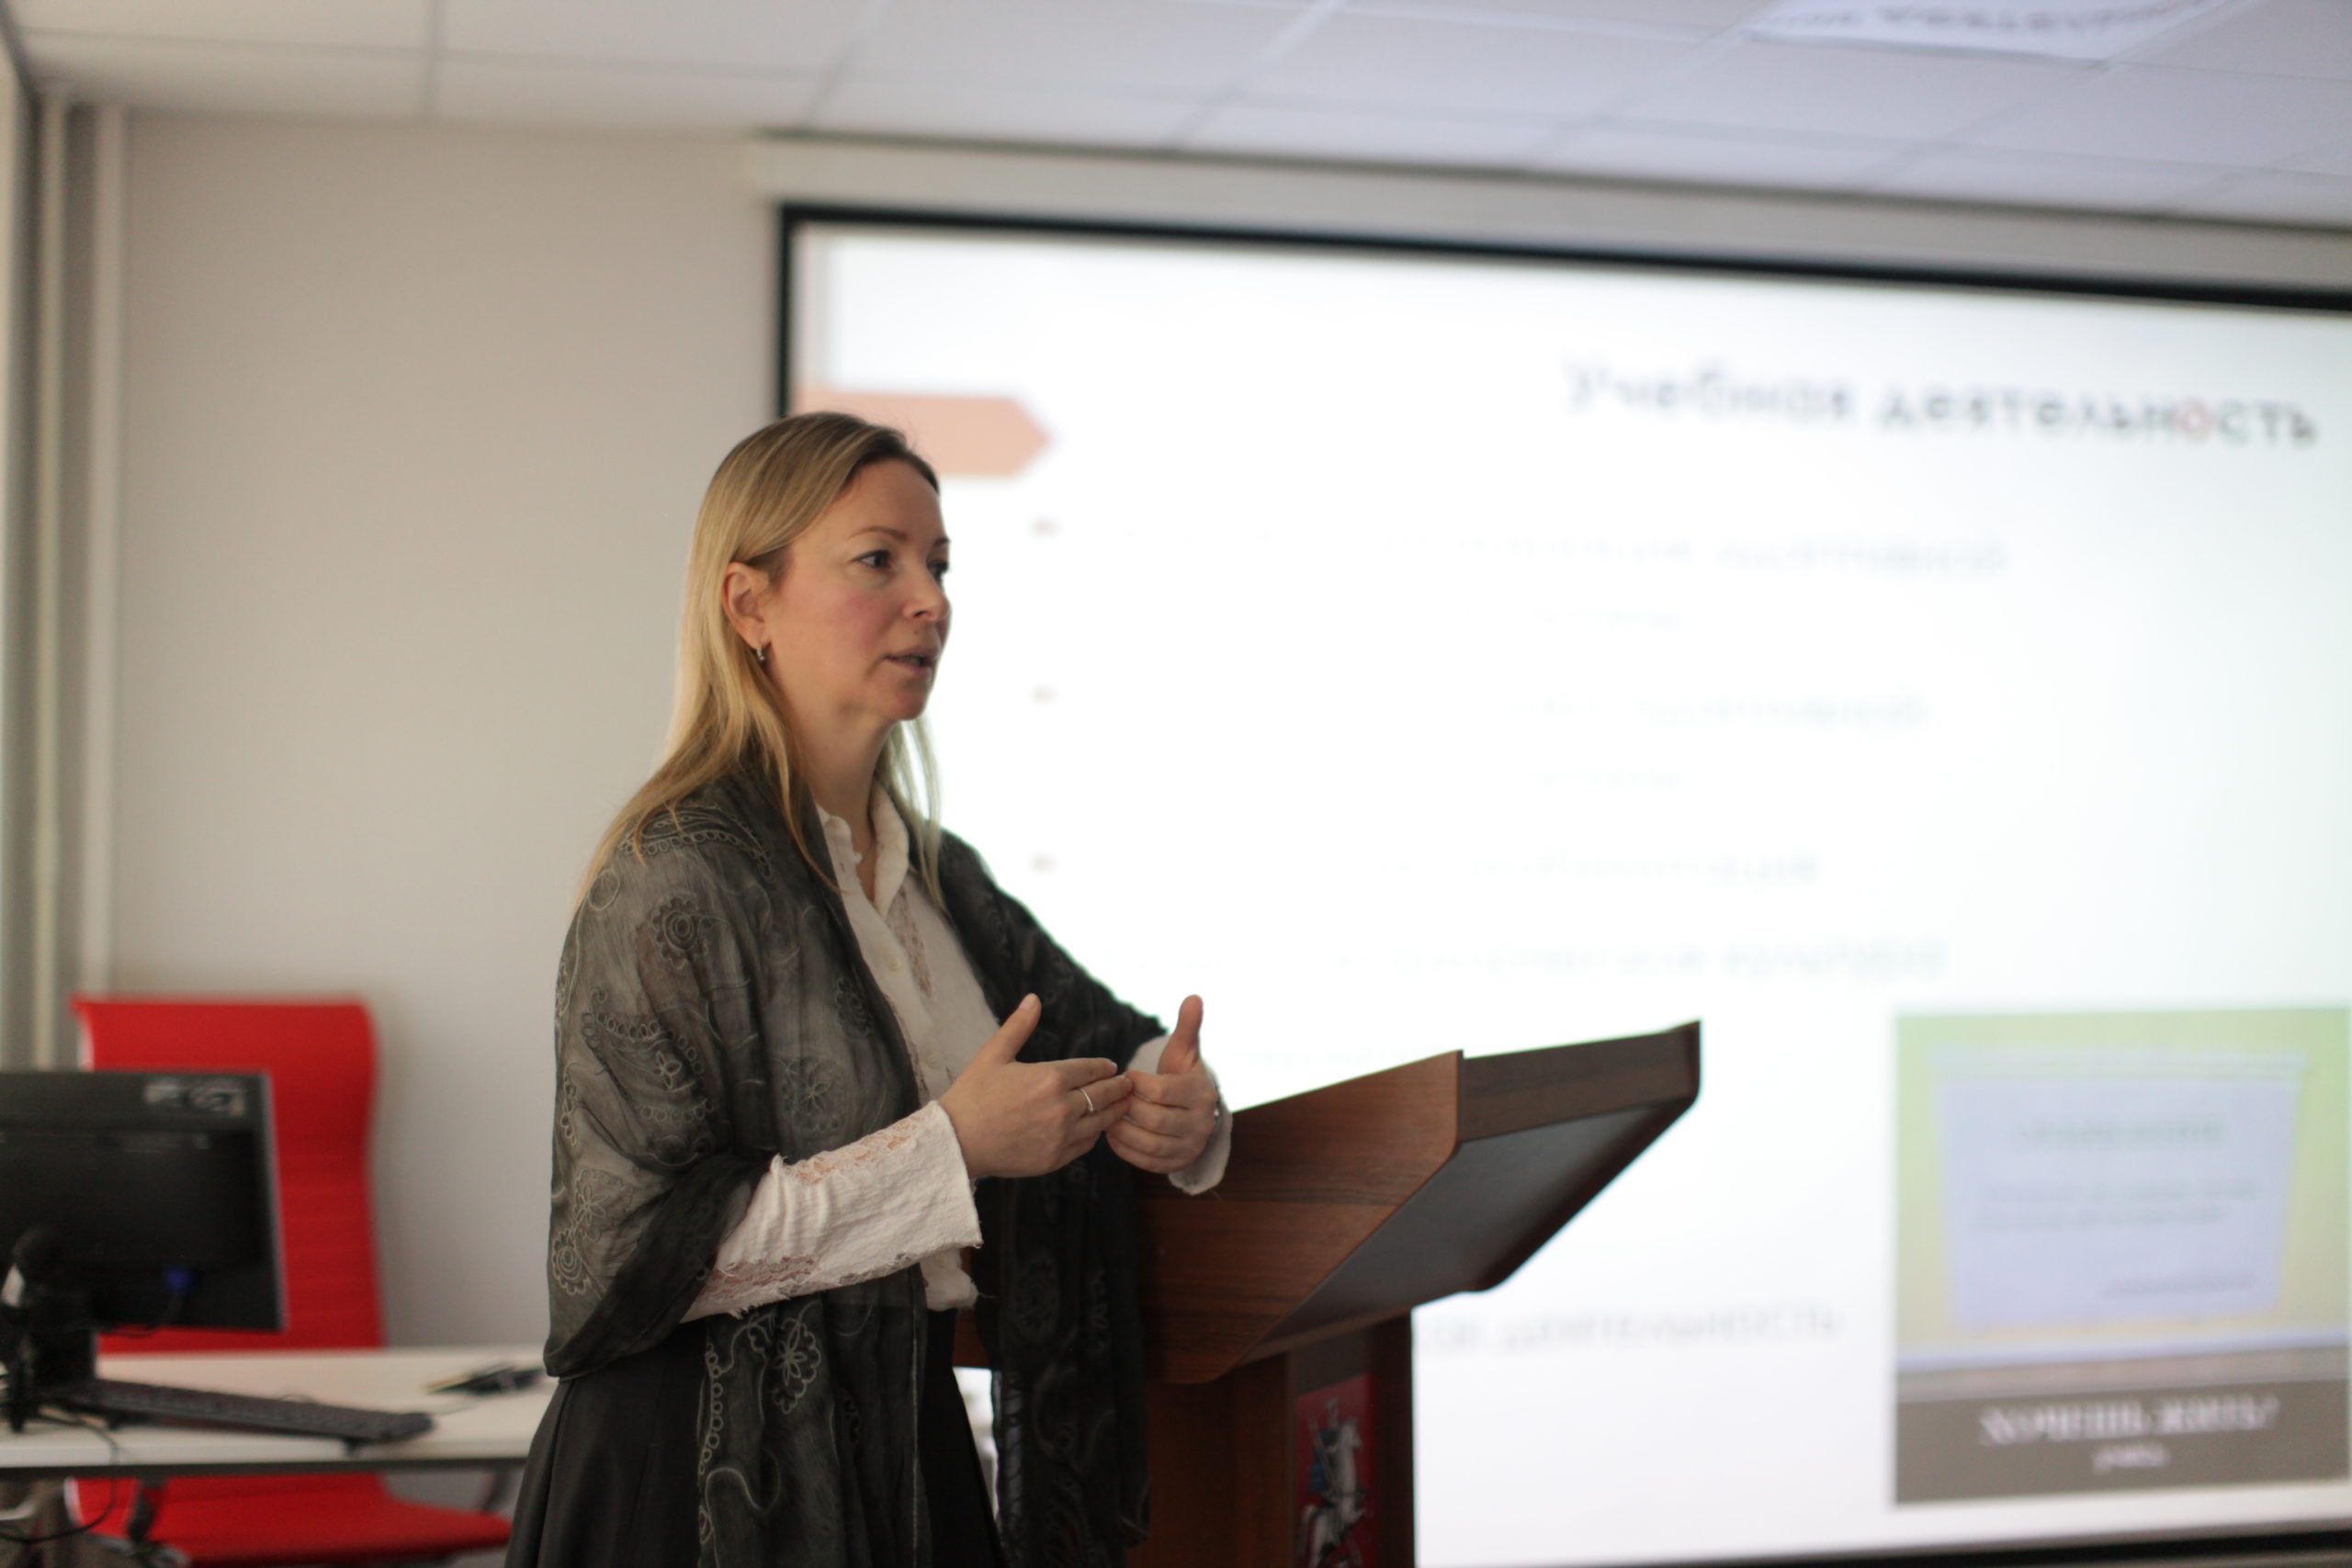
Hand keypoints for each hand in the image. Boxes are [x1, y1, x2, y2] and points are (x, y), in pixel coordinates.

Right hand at [938, 995, 1134, 1178]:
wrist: (955, 1142)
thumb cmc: (972, 1095)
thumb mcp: (993, 1054)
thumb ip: (1018, 1026)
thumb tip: (1034, 998)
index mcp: (1050, 1077)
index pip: (1091, 1069)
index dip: (1105, 1067)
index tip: (1113, 1067)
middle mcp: (1062, 1107)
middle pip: (1104, 1095)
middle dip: (1119, 1088)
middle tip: (1128, 1085)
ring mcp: (1061, 1136)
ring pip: (1101, 1121)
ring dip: (1113, 1111)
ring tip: (1122, 1106)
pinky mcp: (1055, 1159)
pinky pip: (1086, 1145)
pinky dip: (1094, 1135)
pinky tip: (1095, 1129)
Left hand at [1109, 994, 1218, 1175]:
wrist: (1192, 1111)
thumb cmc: (1180, 1075)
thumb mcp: (1184, 1052)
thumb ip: (1187, 1026)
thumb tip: (1193, 996)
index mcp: (1202, 1093)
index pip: (1162, 1090)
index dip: (1137, 1083)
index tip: (1126, 1076)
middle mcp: (1202, 1123)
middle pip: (1153, 1118)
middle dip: (1127, 1107)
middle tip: (1113, 1098)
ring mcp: (1191, 1146)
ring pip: (1149, 1143)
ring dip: (1122, 1129)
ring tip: (1108, 1115)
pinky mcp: (1177, 1164)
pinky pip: (1146, 1161)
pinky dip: (1125, 1149)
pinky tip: (1113, 1134)